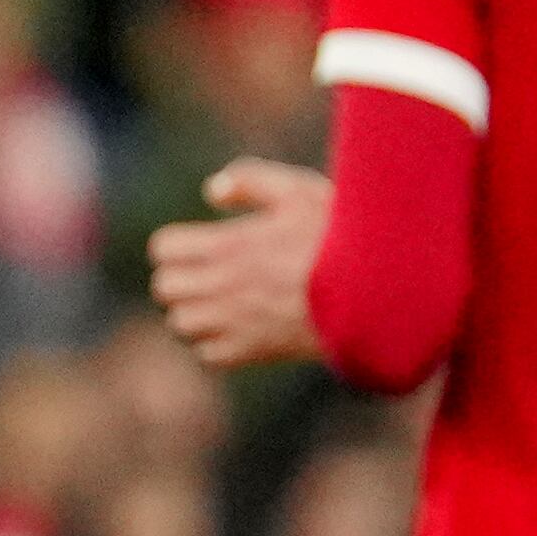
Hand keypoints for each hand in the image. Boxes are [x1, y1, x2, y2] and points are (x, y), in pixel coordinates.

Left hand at [146, 158, 334, 369]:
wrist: (372, 292)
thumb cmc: (339, 237)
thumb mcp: (299, 192)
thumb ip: (251, 181)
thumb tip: (211, 191)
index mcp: (228, 246)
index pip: (163, 249)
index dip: (177, 243)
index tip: (200, 242)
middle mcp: (222, 287)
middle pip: (165, 287)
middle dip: (180, 276)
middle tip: (208, 270)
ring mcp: (233, 324)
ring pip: (180, 323)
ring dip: (193, 310)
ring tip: (220, 299)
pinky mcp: (251, 352)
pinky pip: (207, 354)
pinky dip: (213, 342)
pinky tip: (239, 325)